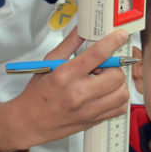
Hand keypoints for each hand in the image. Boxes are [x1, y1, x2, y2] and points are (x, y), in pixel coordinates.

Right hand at [0, 28, 130, 151]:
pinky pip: (119, 108)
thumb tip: (82, 29)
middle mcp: (78, 94)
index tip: (120, 36)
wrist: (29, 122)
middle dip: (115, 66)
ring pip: (122, 93)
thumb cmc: (37, 95)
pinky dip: (119, 98)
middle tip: (105, 65)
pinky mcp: (93, 120)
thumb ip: (69, 44)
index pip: (97, 54)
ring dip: (119, 83)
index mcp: (65, 75)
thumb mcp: (48, 64)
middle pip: (116, 75)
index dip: (113, 42)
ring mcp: (87, 110)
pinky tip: (107, 93)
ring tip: (105, 80)